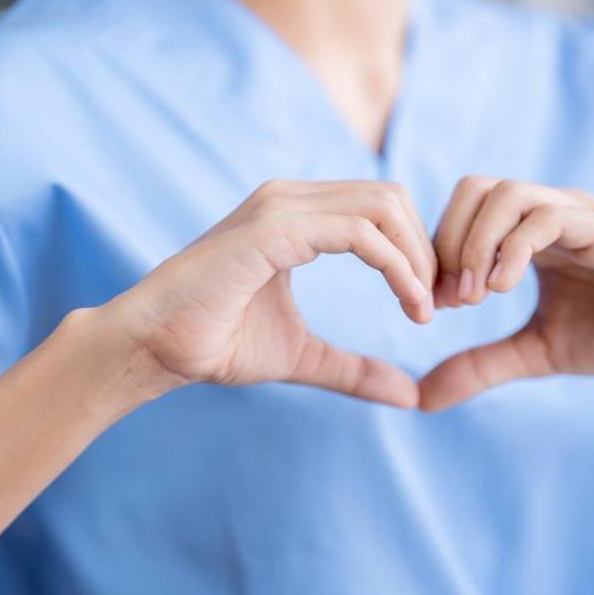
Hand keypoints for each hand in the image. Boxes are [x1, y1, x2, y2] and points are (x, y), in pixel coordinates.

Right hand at [106, 179, 434, 406]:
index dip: (419, 251)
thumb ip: (354, 370)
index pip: (382, 209)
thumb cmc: (214, 344)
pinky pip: (360, 233)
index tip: (433, 306)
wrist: (153, 348)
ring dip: (418, 257)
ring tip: (426, 309)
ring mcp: (281, 207)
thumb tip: (410, 396)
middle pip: (393, 198)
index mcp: (298, 216)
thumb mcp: (303, 357)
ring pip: (384, 206)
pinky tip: (408, 303)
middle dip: (428, 249)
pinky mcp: (275, 229)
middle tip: (440, 306)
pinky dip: (396, 266)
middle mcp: (291, 199)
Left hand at [422, 178, 593, 410]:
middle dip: (449, 242)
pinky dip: (513, 248)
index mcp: (533, 233)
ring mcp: (582, 216)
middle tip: (450, 301)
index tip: (433, 307)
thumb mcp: (539, 352)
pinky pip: (549, 217)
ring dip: (476, 244)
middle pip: (475, 188)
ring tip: (474, 298)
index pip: (464, 210)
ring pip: (507, 194)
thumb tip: (421, 398)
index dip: (438, 253)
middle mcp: (554, 212)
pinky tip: (502, 289)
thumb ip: (482, 366)